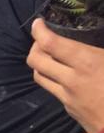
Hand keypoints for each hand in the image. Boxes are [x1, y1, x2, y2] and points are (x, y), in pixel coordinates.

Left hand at [28, 18, 103, 132]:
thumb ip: (102, 51)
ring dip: (40, 63)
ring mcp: (68, 97)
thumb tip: (94, 48)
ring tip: (49, 55)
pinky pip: (53, 90)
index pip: (50, 44)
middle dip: (35, 46)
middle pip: (35, 60)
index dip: (39, 31)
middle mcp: (71, 80)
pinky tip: (64, 75)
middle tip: (43, 39)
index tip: (39, 23)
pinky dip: (52, 78)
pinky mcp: (70, 109)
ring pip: (39, 76)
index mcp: (87, 63)